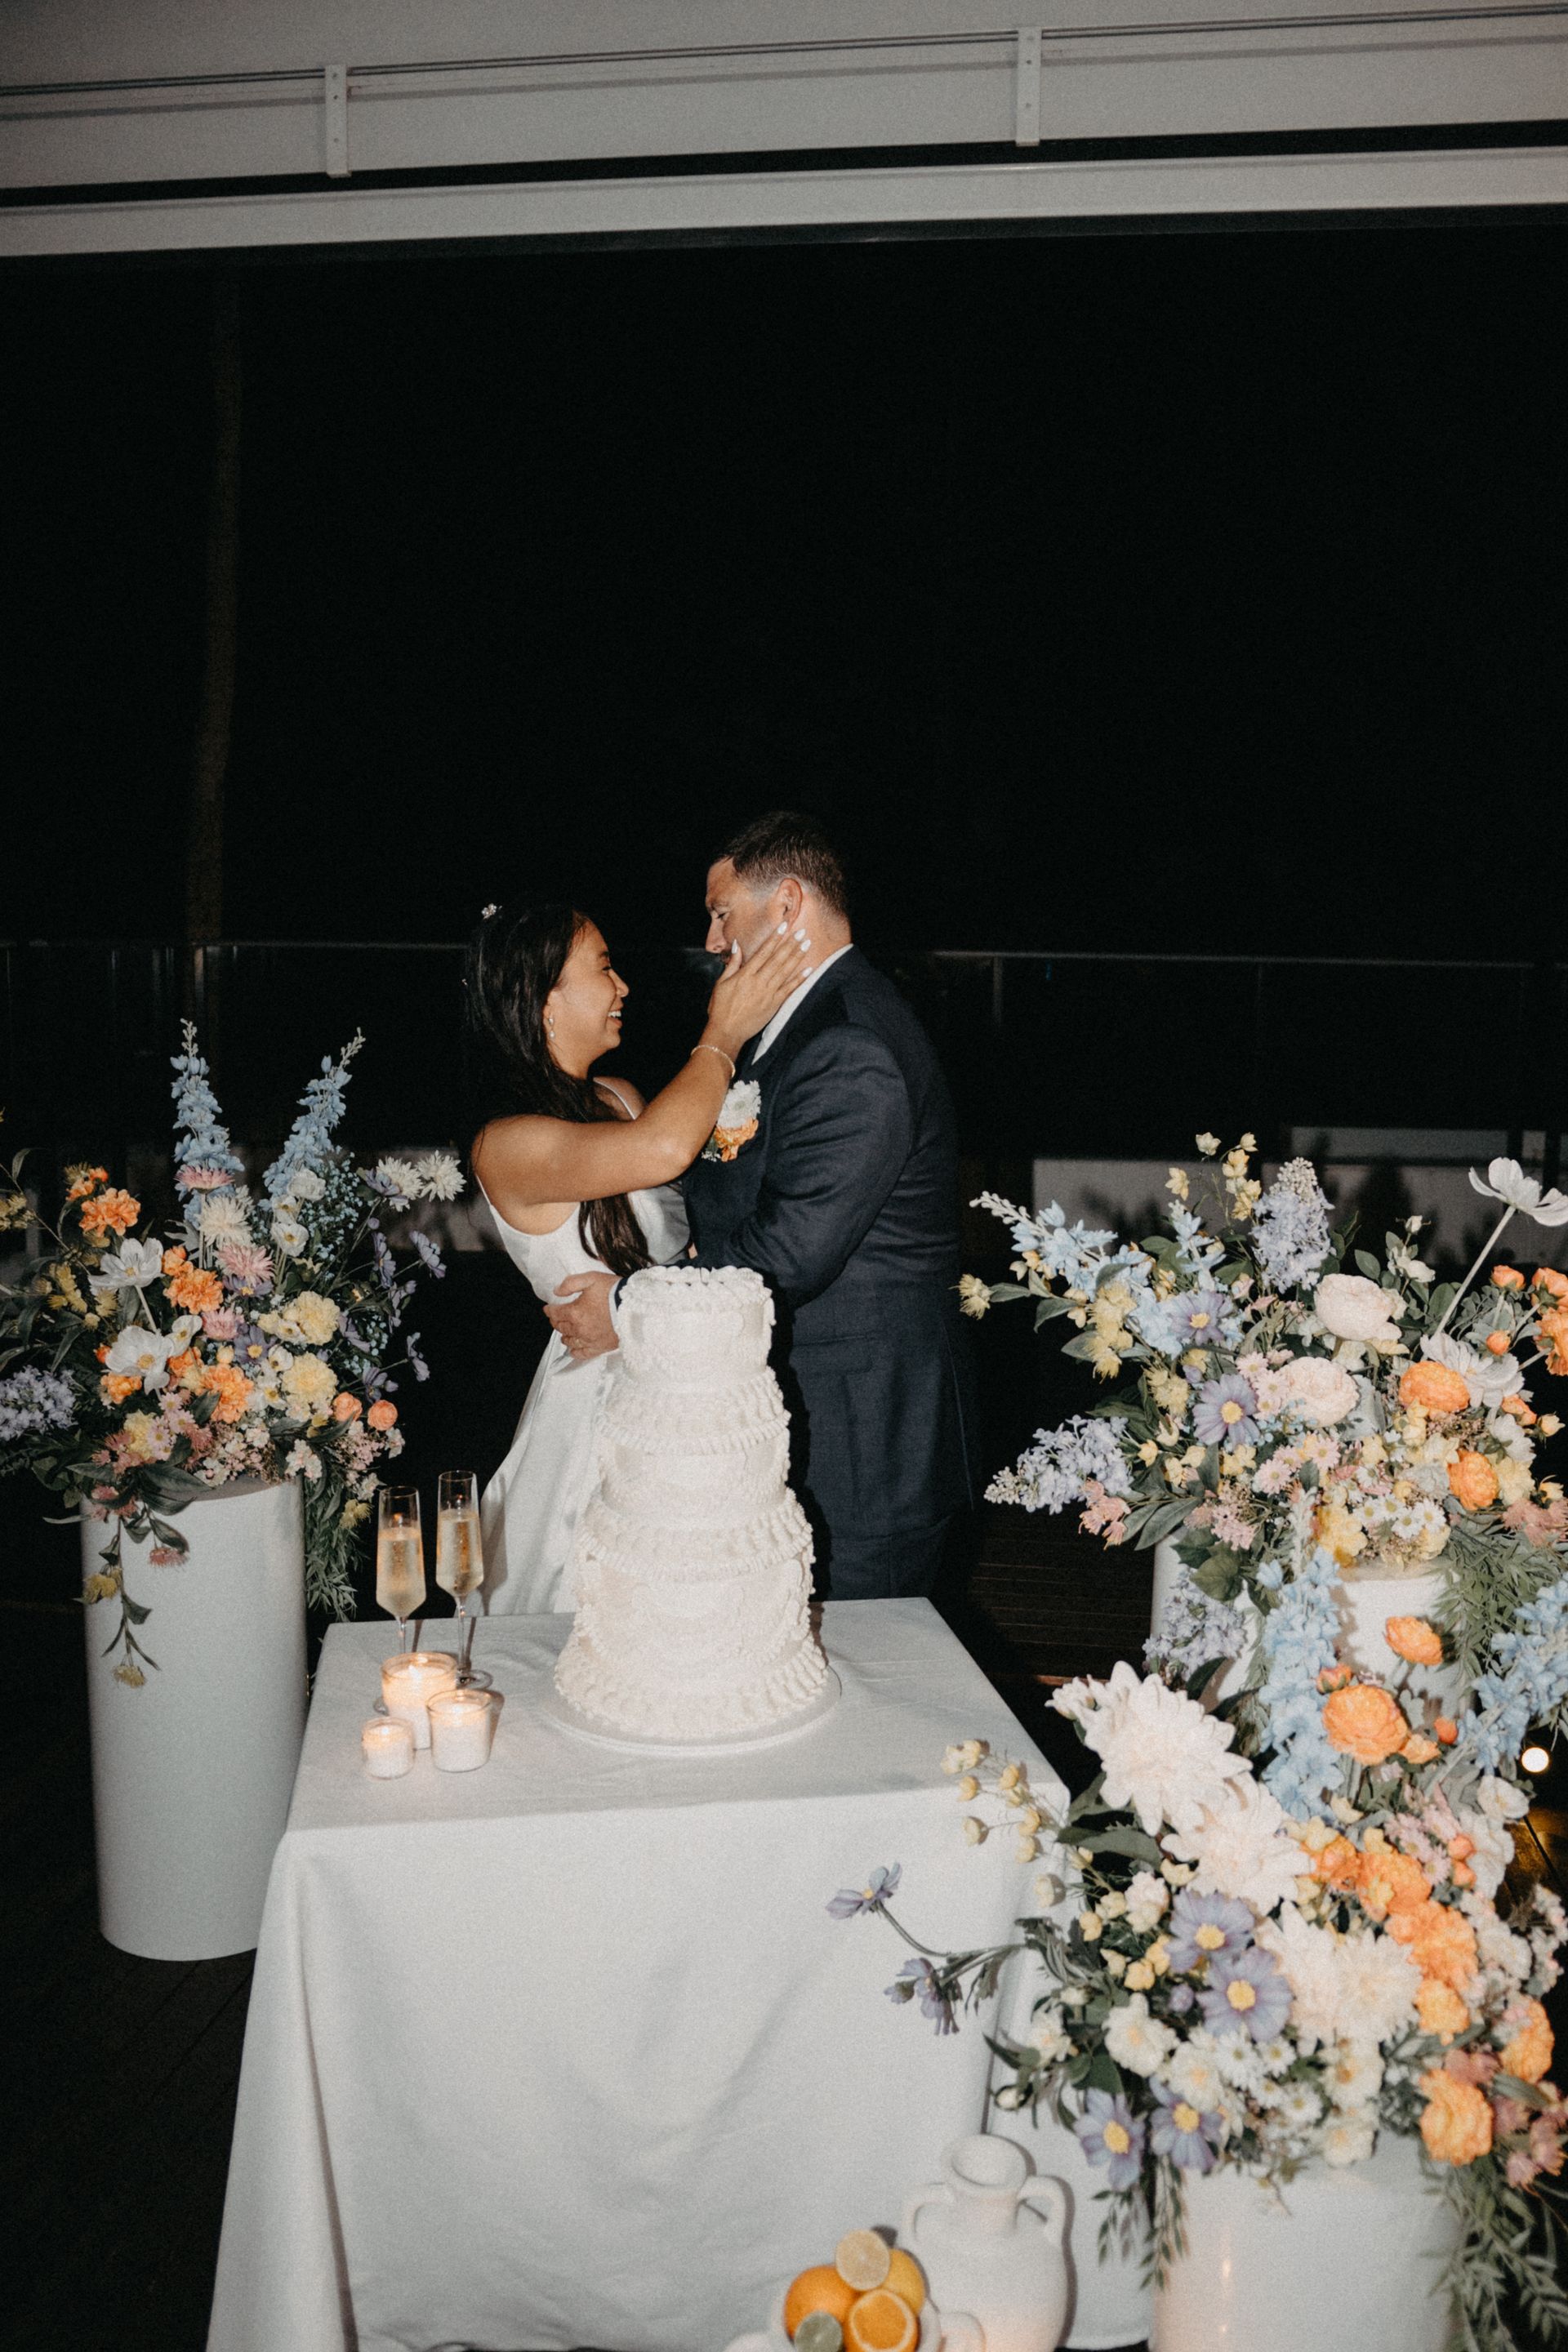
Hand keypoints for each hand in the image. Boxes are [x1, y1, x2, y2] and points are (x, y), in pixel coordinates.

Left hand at [545, 1270, 617, 1359]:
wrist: (635, 1307)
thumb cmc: (614, 1292)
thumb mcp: (591, 1278)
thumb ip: (570, 1283)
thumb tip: (557, 1291)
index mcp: (575, 1312)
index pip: (555, 1313)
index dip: (549, 1310)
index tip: (548, 1308)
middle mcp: (580, 1329)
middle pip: (561, 1327)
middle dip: (556, 1321)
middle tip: (556, 1318)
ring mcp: (590, 1340)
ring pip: (570, 1341)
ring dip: (565, 1336)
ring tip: (565, 1333)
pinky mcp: (600, 1347)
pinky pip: (583, 1353)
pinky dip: (575, 1352)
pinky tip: (573, 1350)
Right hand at [704, 923, 813, 1054]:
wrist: (727, 1032)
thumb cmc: (721, 1008)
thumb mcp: (722, 983)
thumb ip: (732, 964)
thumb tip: (737, 945)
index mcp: (746, 975)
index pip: (763, 951)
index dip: (774, 938)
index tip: (783, 926)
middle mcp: (759, 981)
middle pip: (778, 958)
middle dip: (791, 943)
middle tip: (802, 931)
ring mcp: (768, 993)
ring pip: (786, 971)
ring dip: (798, 956)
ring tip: (807, 944)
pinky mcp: (774, 1005)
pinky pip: (789, 990)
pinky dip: (800, 979)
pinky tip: (809, 970)